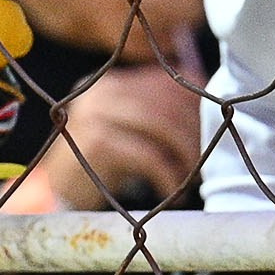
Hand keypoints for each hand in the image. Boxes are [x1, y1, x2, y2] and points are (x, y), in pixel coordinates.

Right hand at [34, 60, 203, 210]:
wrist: (59, 194)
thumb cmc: (103, 163)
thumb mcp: (131, 130)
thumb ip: (161, 111)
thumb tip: (215, 105)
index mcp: (113, 81)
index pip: (169, 80)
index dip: (198, 104)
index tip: (215, 128)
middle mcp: (102, 90)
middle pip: (167, 102)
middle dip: (194, 132)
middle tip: (207, 158)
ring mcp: (95, 114)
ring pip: (161, 124)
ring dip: (186, 153)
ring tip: (194, 176)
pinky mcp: (95, 142)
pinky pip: (148, 155)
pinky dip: (168, 174)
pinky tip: (174, 191)